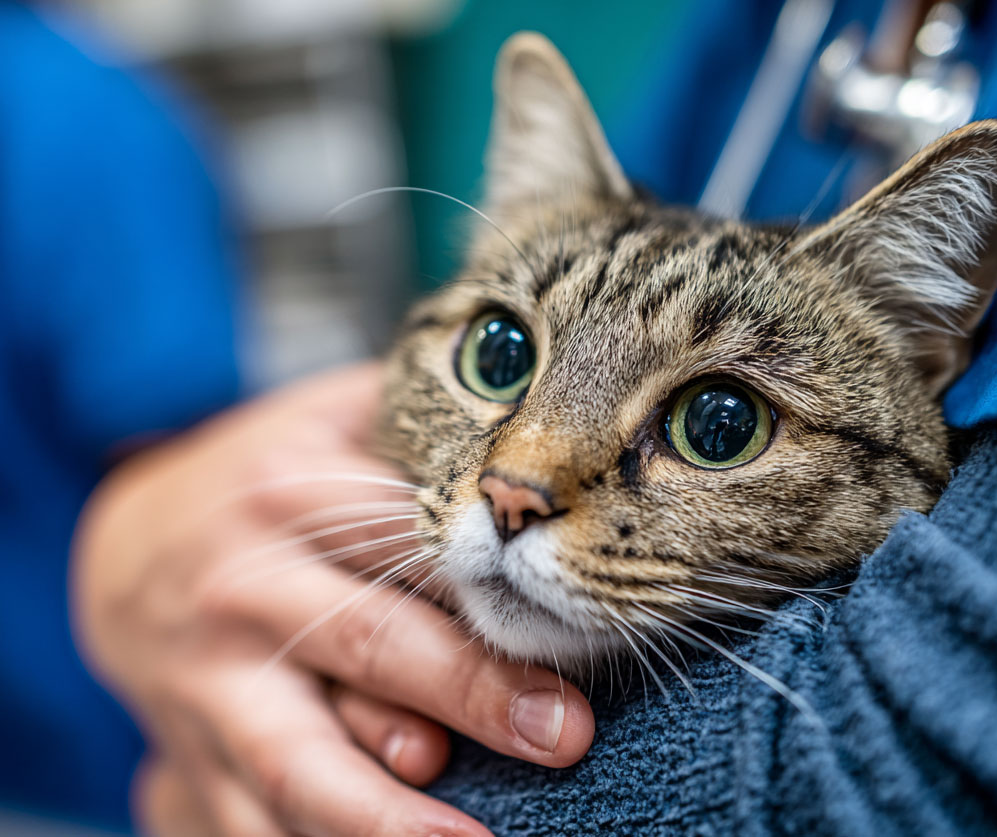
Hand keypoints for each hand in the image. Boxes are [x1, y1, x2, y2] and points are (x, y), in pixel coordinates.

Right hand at [72, 363, 594, 835]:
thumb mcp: (324, 421)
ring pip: (301, 760)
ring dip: (388, 817)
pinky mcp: (191, 750)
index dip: (492, 586)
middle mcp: (245, 588)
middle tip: (566, 735)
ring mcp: (209, 681)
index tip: (575, 626)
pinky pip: (249, 821)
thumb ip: (414, 421)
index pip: (408, 543)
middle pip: (370, 646)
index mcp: (287, 496)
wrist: (125, 546)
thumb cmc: (260, 481)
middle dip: (474, 696)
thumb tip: (533, 419)